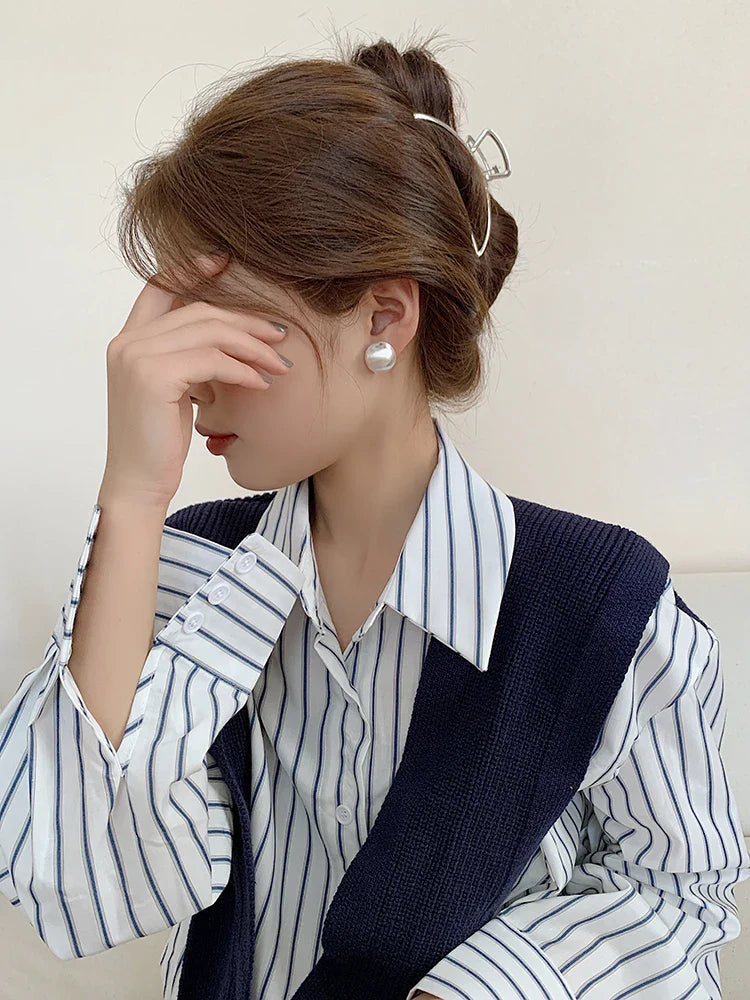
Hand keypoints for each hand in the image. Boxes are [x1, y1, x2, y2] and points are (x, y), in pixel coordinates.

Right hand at [99, 253, 291, 508]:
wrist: (138, 482)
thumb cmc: (158, 443)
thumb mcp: (174, 390)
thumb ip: (188, 358)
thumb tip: (230, 339)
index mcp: (128, 340)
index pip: (158, 285)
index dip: (191, 267)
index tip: (226, 260)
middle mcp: (127, 342)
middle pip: (197, 310)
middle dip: (244, 320)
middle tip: (279, 336)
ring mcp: (137, 357)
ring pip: (209, 332)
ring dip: (251, 346)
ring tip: (279, 363)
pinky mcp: (154, 377)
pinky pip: (212, 361)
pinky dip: (242, 370)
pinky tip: (261, 383)